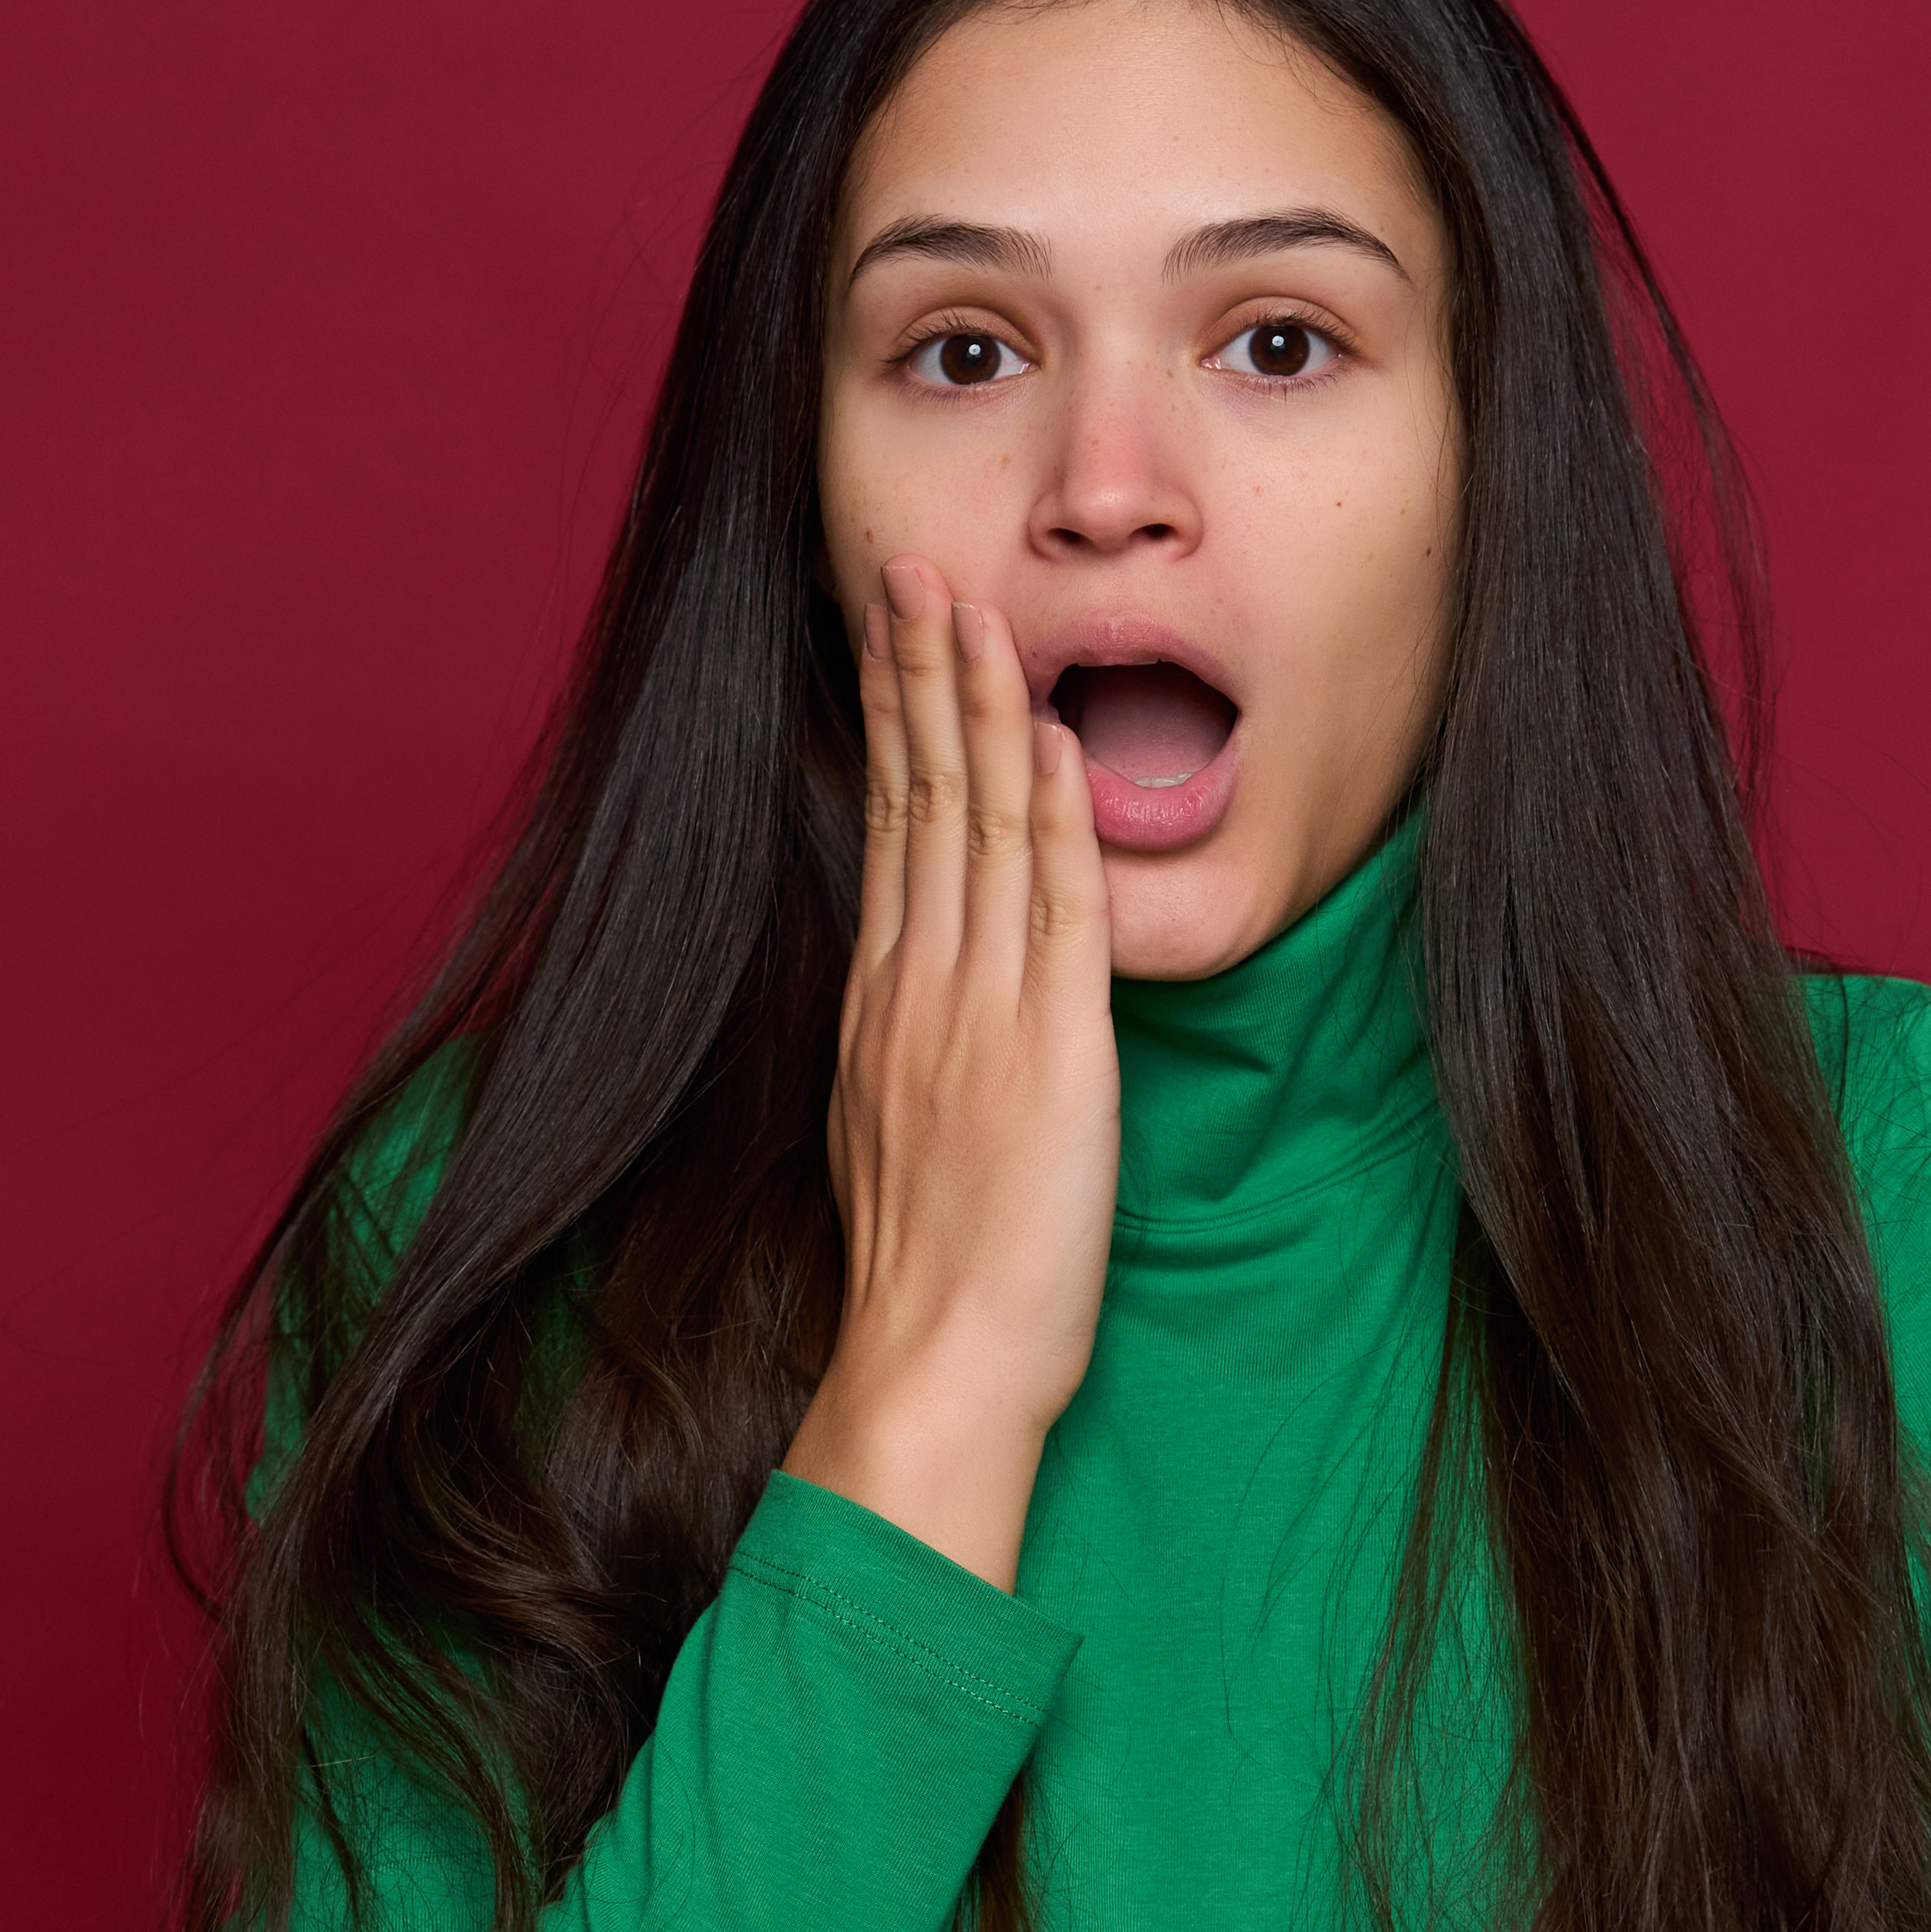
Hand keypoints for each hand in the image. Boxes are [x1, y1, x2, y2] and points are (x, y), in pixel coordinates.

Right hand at [780, 556, 1119, 1593]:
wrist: (935, 1360)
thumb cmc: (930, 1281)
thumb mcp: (899, 1139)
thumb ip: (916, 1055)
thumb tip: (930, 1003)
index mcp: (881, 1005)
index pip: (890, 828)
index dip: (893, 723)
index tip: (892, 640)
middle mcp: (916, 986)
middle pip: (916, 797)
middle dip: (915, 675)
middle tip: (912, 571)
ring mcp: (977, 1008)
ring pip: (974, 824)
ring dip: (977, 706)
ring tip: (972, 605)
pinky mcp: (1048, 1045)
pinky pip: (1047, 902)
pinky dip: (1047, 809)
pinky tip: (1049, 733)